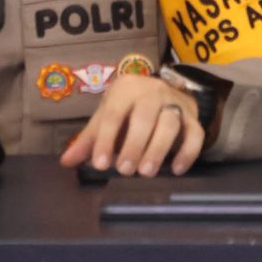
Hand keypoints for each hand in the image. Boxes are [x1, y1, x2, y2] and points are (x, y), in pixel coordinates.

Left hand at [59, 73, 203, 176]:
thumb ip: (90, 139)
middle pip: (145, 116)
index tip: (100, 165)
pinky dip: (188, 152)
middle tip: (125, 171)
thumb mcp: (108, 115)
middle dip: (134, 144)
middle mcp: (152, 91)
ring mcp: (175, 103)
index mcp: (126, 88)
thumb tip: (66, 162)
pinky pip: (195, 133)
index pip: (114, 113)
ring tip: (146, 172)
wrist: (165, 90)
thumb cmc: (129, 107)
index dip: (106, 139)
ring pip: (170, 123)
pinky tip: (177, 170)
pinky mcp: (193, 117)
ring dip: (158, 148)